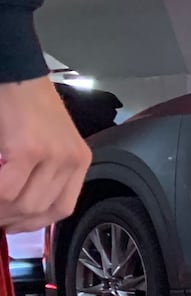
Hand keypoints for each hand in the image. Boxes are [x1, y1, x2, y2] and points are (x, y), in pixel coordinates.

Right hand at [0, 77, 91, 231]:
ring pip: (22, 203)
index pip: (62, 208)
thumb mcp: (45, 140)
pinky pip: (6, 189)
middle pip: (40, 210)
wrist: (15, 69)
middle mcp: (72, 160)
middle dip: (9, 219)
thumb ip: (39, 172)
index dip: (34, 223)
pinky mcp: (29, 149)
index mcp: (79, 160)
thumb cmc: (24, 101)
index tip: (12, 225)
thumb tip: (18, 206)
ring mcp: (53, 156)